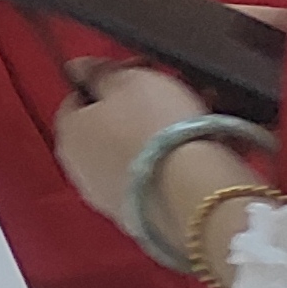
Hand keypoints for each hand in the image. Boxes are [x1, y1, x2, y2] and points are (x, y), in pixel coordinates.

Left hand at [55, 61, 253, 237]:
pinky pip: (164, 180)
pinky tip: (217, 149)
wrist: (198, 198)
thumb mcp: (128, 81)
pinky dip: (184, 164)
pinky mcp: (148, 220)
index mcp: (69, 134)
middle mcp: (82, 170)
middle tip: (176, 93)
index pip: (79, 98)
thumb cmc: (158, 131)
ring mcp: (114, 199)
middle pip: (111, 127)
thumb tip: (76, 67)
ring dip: (169, 135)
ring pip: (142, 153)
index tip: (140, 72)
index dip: (109, 81)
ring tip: (208, 118)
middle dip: (143, 108)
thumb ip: (99, 72)